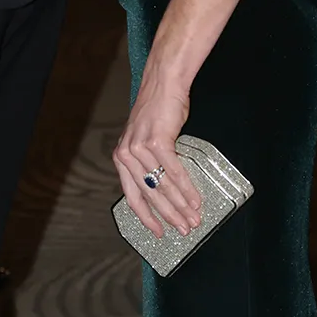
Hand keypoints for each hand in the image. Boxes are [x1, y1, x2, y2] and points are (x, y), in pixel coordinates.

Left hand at [112, 69, 200, 239]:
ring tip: (194, 218)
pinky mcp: (157, 141)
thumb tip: (165, 190)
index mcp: (121, 158)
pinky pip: (174, 171)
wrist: (163, 84)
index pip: (132, 196)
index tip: (158, 232)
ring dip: (182, 205)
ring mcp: (140, 148)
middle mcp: (126, 155)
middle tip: (184, 229)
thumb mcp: (146, 141)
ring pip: (163, 186)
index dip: (146, 217)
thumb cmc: (158, 111)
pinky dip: (187, 188)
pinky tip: (195, 198)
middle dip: (169, 216)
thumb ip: (149, 164)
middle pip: (150, 195)